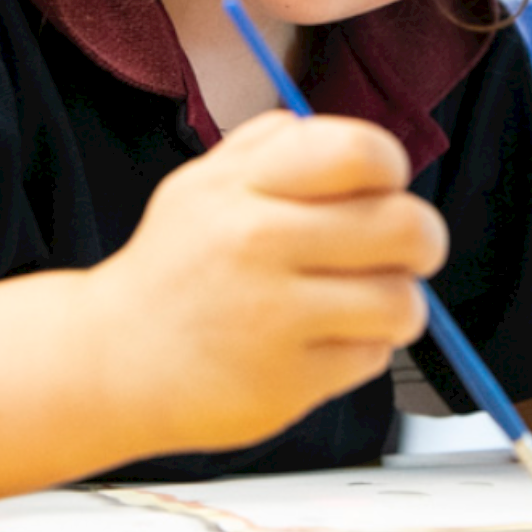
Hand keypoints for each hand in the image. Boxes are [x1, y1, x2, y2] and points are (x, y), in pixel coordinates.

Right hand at [89, 111, 446, 452]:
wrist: (110, 361)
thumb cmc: (175, 268)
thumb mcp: (203, 183)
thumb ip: (275, 148)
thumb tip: (360, 149)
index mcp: (243, 186)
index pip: (361, 152)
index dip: (390, 169)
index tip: (381, 188)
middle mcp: (257, 244)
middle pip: (405, 227)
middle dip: (420, 240)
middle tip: (403, 251)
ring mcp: (273, 318)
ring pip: (402, 302)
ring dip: (397, 304)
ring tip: (361, 304)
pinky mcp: (287, 383)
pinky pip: (373, 357)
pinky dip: (360, 351)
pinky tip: (320, 344)